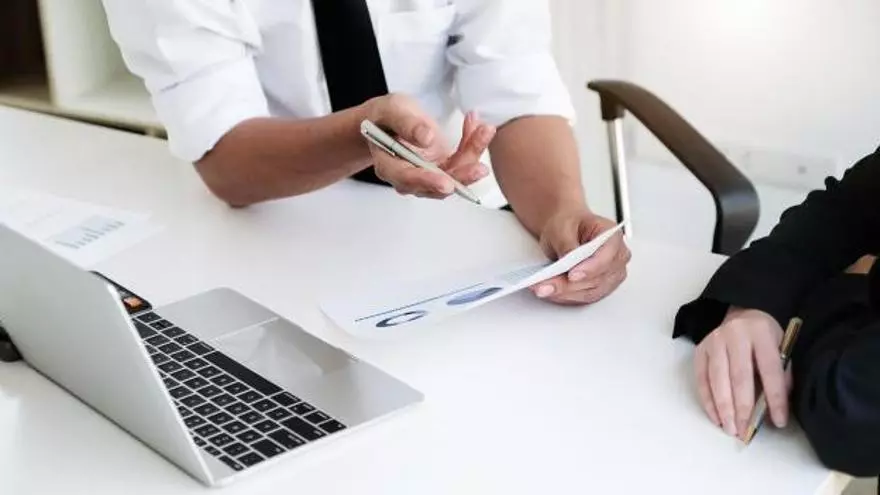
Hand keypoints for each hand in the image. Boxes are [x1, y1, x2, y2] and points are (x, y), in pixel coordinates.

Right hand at [364, 94, 493, 198]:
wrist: (391, 120)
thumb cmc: (385, 116)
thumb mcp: (391, 110)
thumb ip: (406, 123)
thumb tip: (427, 138)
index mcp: (387, 165)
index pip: (406, 178)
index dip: (427, 181)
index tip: (446, 183)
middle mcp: (408, 177)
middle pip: (436, 185)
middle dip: (461, 176)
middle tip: (480, 169)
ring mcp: (427, 175)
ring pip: (455, 174)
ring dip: (473, 154)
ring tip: (485, 130)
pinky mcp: (441, 168)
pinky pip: (461, 161)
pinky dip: (472, 145)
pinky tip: (479, 127)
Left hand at [529, 210, 629, 304]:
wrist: (566, 230)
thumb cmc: (569, 225)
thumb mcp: (562, 228)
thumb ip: (567, 245)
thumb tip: (567, 263)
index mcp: (612, 237)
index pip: (607, 257)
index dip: (590, 268)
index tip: (572, 275)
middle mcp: (617, 258)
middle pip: (596, 279)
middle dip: (568, 285)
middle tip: (545, 285)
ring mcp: (610, 275)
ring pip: (589, 292)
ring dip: (563, 293)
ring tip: (542, 289)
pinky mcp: (600, 288)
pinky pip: (583, 298)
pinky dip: (564, 296)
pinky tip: (550, 292)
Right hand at [694, 307, 791, 438]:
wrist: (741, 316)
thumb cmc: (765, 338)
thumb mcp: (782, 348)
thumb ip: (782, 375)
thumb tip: (774, 410)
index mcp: (761, 333)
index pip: (770, 369)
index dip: (775, 398)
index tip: (779, 421)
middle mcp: (735, 334)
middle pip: (739, 376)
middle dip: (743, 408)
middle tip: (746, 431)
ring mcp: (714, 342)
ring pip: (718, 380)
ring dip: (724, 408)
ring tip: (730, 429)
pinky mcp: (700, 351)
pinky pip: (702, 380)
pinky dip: (708, 401)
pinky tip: (716, 417)